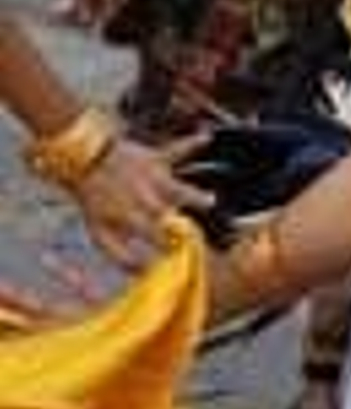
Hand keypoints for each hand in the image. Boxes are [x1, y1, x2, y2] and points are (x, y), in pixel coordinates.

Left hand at [73, 131, 213, 269]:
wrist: (83, 160)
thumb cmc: (95, 198)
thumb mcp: (99, 232)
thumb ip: (120, 255)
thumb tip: (142, 272)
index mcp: (132, 217)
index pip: (155, 238)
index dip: (168, 248)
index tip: (179, 256)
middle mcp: (145, 198)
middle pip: (170, 216)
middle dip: (183, 229)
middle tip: (193, 238)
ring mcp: (153, 177)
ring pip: (178, 188)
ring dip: (193, 195)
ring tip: (209, 201)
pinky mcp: (156, 159)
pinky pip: (177, 150)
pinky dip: (191, 143)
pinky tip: (206, 135)